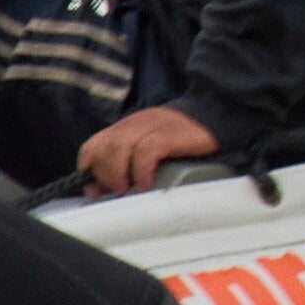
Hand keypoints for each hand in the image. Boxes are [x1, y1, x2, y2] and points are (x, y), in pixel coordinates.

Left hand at [70, 105, 216, 193]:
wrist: (216, 113)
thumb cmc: (183, 137)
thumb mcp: (150, 144)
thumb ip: (130, 159)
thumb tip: (110, 188)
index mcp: (126, 127)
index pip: (93, 146)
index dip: (88, 170)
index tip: (96, 191)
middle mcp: (134, 124)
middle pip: (103, 148)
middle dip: (104, 174)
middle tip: (118, 191)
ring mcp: (151, 127)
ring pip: (118, 148)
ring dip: (118, 174)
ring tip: (130, 189)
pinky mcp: (168, 134)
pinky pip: (145, 151)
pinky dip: (141, 171)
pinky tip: (147, 183)